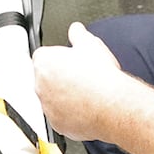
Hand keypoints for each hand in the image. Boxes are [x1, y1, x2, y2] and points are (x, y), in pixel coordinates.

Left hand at [32, 23, 124, 142]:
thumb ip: (79, 34)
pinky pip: (61, 117)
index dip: (61, 58)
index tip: (72, 61)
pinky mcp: (57, 124)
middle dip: (61, 77)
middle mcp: (40, 85)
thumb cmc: (101, 77)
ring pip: (53, 99)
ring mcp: (47, 106)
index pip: (45, 56)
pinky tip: (87, 108)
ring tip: (87, 93)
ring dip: (64, 96)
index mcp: (44, 62)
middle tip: (82, 77)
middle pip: (47, 78)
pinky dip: (70, 114)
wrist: (113, 106)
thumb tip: (76, 29)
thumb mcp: (91, 45)